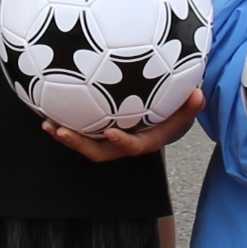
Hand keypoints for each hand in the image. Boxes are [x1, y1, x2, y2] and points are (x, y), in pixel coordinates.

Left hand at [44, 92, 200, 162]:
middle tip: (63, 132)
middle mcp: (124, 145)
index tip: (112, 133)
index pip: (134, 146)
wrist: (164, 119)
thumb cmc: (175, 113)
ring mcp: (109, 140)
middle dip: (80, 144)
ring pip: (86, 144)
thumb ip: (191, 106)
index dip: (122, 143)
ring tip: (48, 125)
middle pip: (100, 151)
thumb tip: (198, 95)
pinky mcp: (99, 131)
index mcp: (145, 141)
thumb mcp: (186, 109)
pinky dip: (66, 123)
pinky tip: (48, 109)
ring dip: (66, 137)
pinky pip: (81, 130)